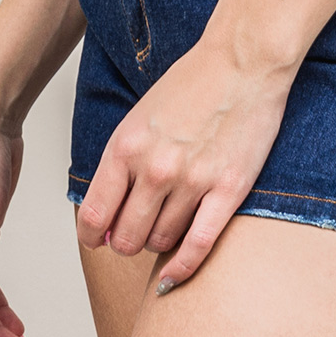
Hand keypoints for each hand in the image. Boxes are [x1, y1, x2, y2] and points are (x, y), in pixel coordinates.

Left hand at [75, 35, 293, 292]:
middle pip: (126, 238)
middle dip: (126, 242)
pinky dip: (181, 268)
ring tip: (165, 225)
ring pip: (160, 242)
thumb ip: (120, 164)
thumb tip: (107, 218)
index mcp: (125, 146)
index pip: (93, 216)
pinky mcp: (228, 189)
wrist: (243, 61)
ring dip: (157, 243)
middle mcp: (155, 167)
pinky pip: (197, 246)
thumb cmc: (192, 84)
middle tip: (136, 232)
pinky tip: (173, 275)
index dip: (92, 236)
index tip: (99, 237)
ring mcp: (192, 181)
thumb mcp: (139, 117)